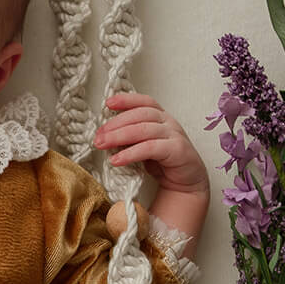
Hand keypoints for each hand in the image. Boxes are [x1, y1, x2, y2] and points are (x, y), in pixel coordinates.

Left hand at [94, 92, 209, 195]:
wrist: (186, 183)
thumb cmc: (163, 163)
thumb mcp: (143, 146)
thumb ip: (130, 137)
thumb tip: (104, 135)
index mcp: (161, 117)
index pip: (144, 102)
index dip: (127, 100)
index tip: (108, 104)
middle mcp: (169, 122)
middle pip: (140, 115)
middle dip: (116, 124)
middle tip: (98, 135)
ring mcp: (175, 135)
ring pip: (144, 130)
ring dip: (119, 136)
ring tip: (101, 145)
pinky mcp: (177, 150)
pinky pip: (150, 148)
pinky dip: (131, 153)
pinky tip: (117, 160)